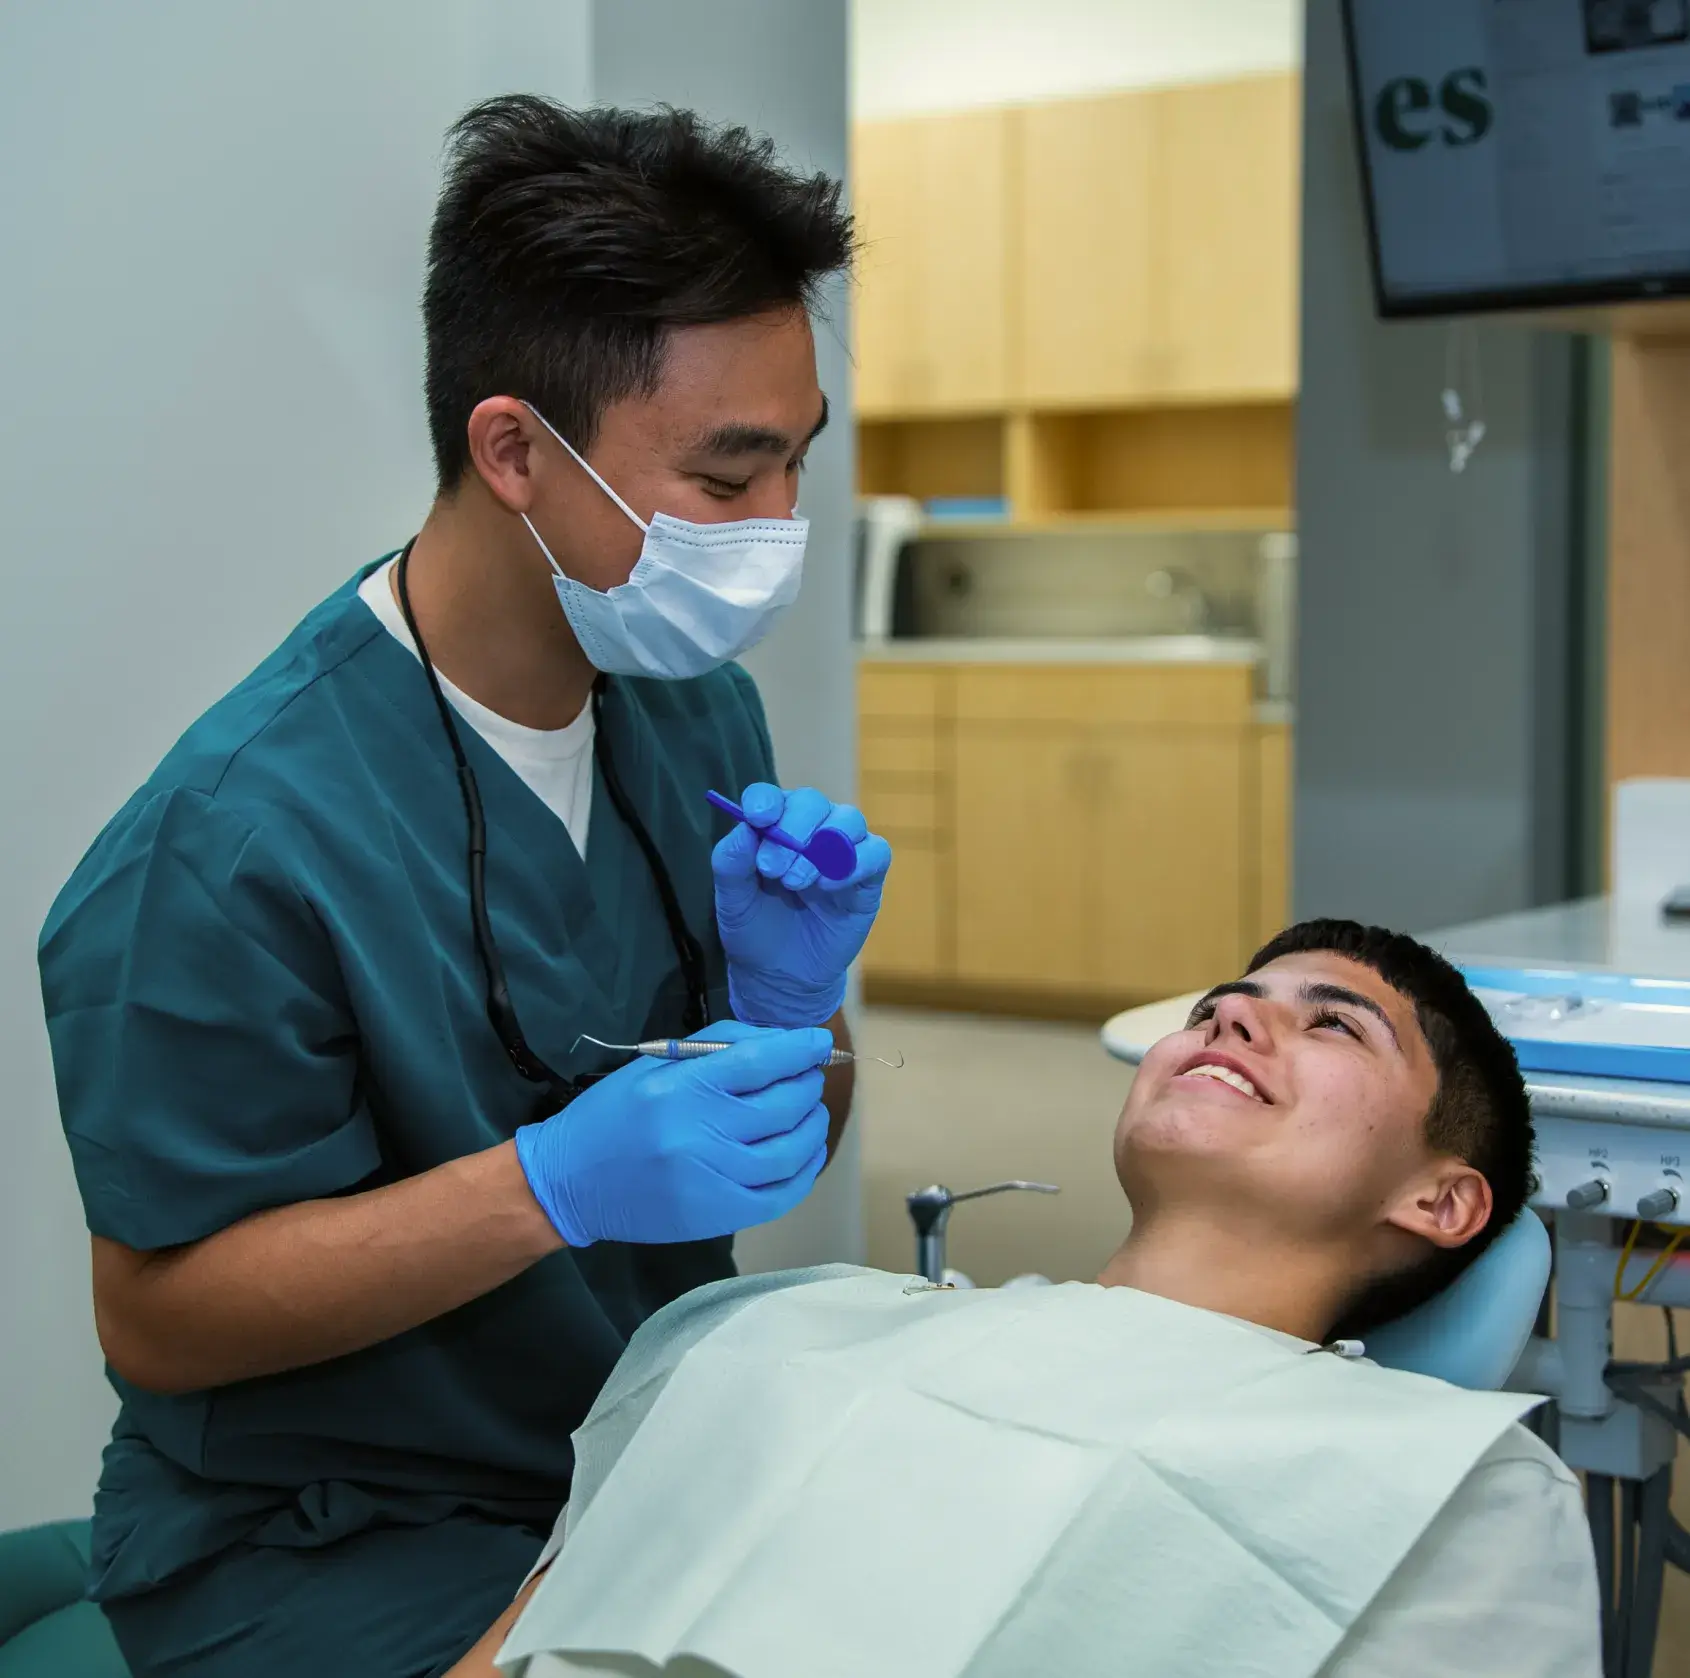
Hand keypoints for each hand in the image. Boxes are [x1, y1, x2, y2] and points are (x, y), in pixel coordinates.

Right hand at [513, 1022, 832, 1247]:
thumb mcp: (656, 1063)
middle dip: (807, 1085)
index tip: (819, 1043)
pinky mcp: (714, 1215)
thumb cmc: (615, 1113)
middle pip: (782, 1106)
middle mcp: (698, 1132)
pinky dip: (804, 1172)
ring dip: (812, 1126)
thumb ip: (719, 1044)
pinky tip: (806, 1153)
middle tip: (809, 1077)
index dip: (799, 1049)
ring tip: (811, 1112)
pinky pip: (779, 1196)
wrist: (570, 1181)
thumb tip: (782, 1041)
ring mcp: (710, 1178)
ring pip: (789, 1152)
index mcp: (681, 1087)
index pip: (759, 1062)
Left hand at [712, 783, 893, 1028]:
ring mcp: (842, 853)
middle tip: (773, 869)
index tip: (757, 817)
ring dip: (822, 847)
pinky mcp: (868, 879)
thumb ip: (731, 863)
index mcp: (773, 828)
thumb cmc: (755, 930)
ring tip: (797, 883)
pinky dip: (855, 862)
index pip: (772, 797)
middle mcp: (810, 831)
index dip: (766, 800)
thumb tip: (745, 827)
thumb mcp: (731, 901)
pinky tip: (827, 887)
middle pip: (812, 802)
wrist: (782, 976)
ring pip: (848, 820)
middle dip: (793, 830)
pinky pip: (876, 853)